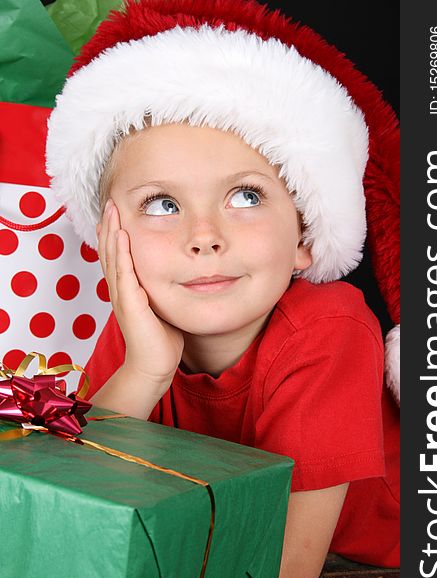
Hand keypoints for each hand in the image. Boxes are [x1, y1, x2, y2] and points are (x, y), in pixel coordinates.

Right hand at [97, 200, 183, 385]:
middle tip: (109, 202)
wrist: (154, 365)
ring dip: (111, 232)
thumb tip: (177, 276)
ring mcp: (122, 296)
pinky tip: (120, 235)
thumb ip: (161, 291)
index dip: (113, 234)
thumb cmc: (160, 340)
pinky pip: (123, 273)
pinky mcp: (130, 304)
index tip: (116, 213)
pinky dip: (120, 252)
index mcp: (127, 291)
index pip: (116, 257)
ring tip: (111, 209)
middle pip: (109, 252)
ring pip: (112, 258)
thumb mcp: (161, 308)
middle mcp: (120, 291)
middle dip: (109, 226)